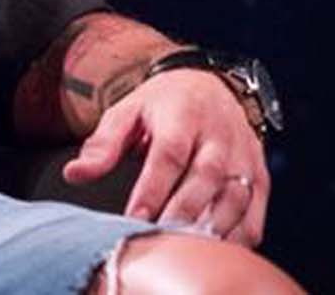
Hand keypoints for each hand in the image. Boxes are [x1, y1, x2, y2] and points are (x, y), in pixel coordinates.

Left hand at [61, 68, 270, 246]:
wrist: (209, 85)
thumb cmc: (162, 105)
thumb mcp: (127, 111)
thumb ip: (102, 145)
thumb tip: (74, 175)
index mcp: (183, 114)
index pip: (169, 154)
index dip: (153, 189)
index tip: (135, 217)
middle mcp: (219, 134)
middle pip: (205, 178)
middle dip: (182, 212)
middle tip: (159, 238)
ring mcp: (244, 155)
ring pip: (234, 197)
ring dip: (212, 227)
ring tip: (185, 247)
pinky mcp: (259, 175)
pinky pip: (254, 213)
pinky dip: (238, 236)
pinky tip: (213, 249)